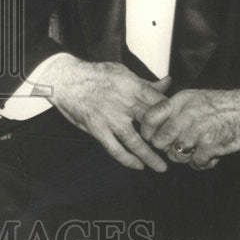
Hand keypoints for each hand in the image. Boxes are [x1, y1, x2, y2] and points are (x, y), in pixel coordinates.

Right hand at [41, 55, 171, 171]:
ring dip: (150, 157)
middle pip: (152, 123)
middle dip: (164, 137)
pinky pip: (115, 149)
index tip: (175, 123)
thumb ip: (145, 83)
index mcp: (132, 86)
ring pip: (135, 142)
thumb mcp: (122, 72)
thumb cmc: (93, 74)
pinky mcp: (97, 129)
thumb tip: (167, 83)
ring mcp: (110, 118)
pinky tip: (137, 165)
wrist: (64, 79)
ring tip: (161, 167)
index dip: (171, 114)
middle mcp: (123, 103)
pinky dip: (127, 159)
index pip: (160, 102)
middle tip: (173, 147)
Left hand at [140, 88, 239, 169]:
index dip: (147, 130)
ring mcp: (198, 131)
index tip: (150, 137)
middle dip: (165, 147)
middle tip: (175, 147)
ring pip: (175, 154)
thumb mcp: (197, 97)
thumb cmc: (226, 104)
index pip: (150, 117)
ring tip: (195, 152)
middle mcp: (186, 115)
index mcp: (181, 101)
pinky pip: (195, 163)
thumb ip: (177, 107)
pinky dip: (201, 163)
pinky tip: (208, 157)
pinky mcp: (211, 146)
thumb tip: (158, 121)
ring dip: (183, 157)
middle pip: (159, 140)